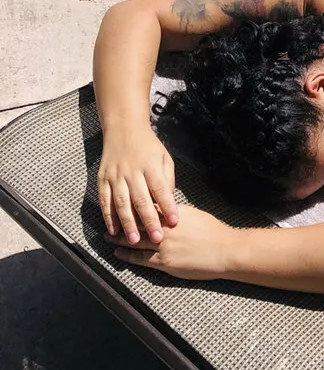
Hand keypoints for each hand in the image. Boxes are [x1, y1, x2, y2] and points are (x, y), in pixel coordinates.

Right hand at [98, 126, 177, 244]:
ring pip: (122, 203)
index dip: (168, 205)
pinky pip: (105, 201)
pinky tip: (114, 230)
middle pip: (141, 199)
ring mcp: (115, 176)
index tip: (174, 221)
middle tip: (157, 239)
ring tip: (135, 240)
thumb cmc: (148, 146)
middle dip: (149, 220)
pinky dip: (109, 217)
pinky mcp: (103, 179)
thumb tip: (169, 203)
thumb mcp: (164, 157)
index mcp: (151, 165)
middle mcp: (132, 171)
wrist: (124, 129)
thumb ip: (167, 179)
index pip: (161, 188)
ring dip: (128, 223)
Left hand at [106, 206, 234, 280]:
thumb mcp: (194, 215)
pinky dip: (128, 255)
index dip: (134, 205)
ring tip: (108, 237)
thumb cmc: (214, 231)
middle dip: (122, 221)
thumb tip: (165, 212)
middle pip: (138, 222)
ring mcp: (164, 245)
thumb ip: (176, 213)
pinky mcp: (165, 262)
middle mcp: (166, 227)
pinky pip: (141, 258)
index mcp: (174, 213)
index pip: (148, 206)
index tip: (123, 202)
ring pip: (135, 240)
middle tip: (108, 220)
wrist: (224, 250)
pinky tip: (120, 253)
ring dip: (119, 238)